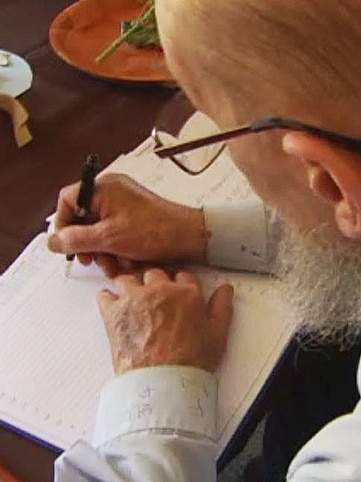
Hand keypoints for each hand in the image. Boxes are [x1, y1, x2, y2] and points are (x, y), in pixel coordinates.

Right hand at [48, 174, 205, 276]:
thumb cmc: (155, 231)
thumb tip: (54, 241)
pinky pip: (114, 230)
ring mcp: (123, 203)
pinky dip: (115, 247)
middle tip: (91, 259)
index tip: (68, 244)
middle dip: (87, 243)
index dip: (64, 224)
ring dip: (102, 250)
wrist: (188, 236)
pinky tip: (124, 261)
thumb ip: (76, 239)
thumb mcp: (108, 239)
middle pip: (83, 217)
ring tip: (113, 265)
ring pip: (99, 228)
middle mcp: (112, 191)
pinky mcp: (133, 215)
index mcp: (103, 188)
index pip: (68, 200)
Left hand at [98, 268, 233, 373]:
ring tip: (132, 300)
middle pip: (154, 273)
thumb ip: (222, 307)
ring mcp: (135, 298)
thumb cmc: (190, 362)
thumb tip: (225, 289)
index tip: (176, 290)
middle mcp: (160, 289)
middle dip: (155, 282)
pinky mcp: (114, 312)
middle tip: (154, 297)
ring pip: (128, 279)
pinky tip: (113, 307)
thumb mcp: (218, 334)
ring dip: (130, 287)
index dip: (179, 282)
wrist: (162, 383)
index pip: (182, 274)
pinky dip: (108, 299)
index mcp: (186, 293)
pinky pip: (105, 296)